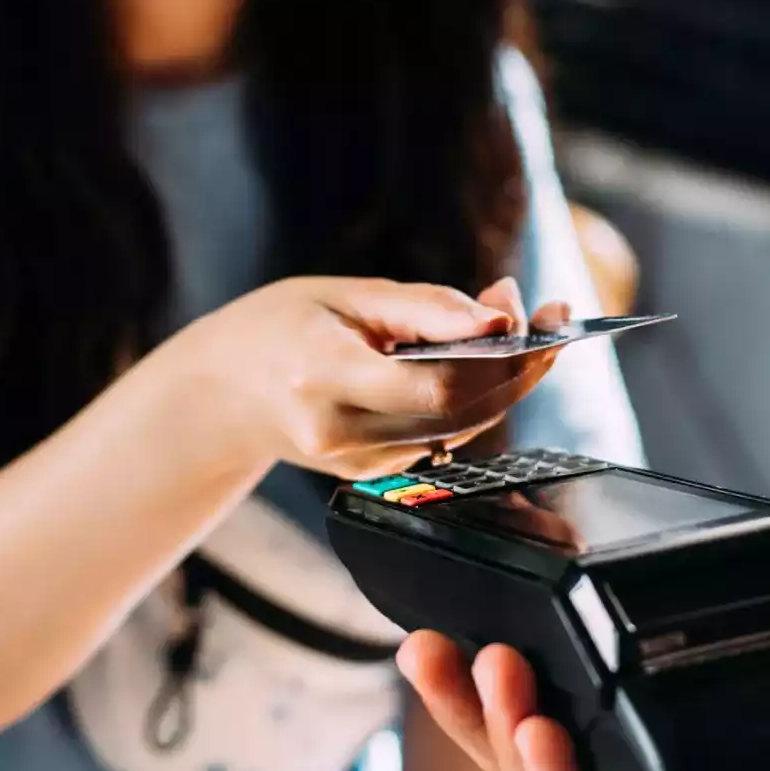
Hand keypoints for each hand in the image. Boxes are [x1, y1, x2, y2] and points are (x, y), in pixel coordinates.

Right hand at [166, 274, 566, 480]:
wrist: (220, 398)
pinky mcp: (375, 474)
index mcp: (322, 376)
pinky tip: (483, 358)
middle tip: (548, 314)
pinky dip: (476, 397)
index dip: (493, 354)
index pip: (434, 386)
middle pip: (462, 411)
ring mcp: (359, 462)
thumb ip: (424, 308)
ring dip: (508, 379)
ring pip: (465, 427)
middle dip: (520, 364)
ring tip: (526, 325)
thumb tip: (500, 314)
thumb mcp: (343, 296)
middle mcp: (341, 432)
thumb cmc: (276, 329)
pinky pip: (446, 435)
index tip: (526, 312)